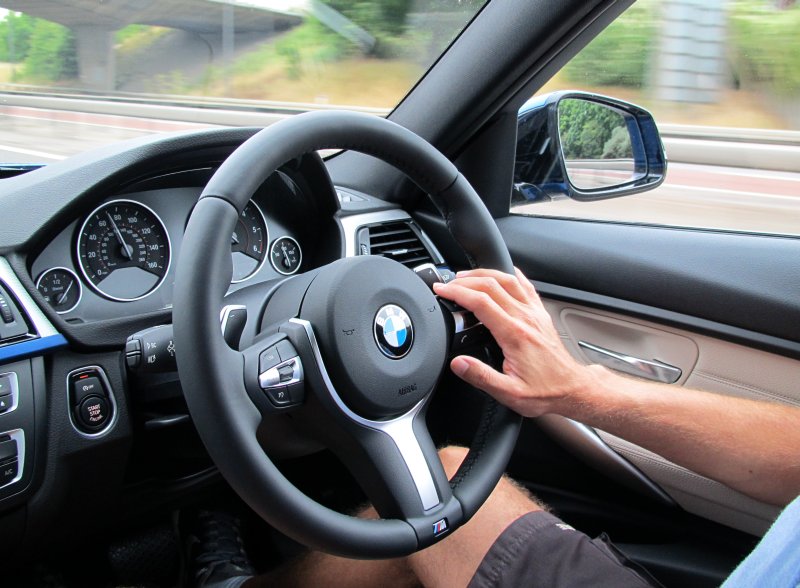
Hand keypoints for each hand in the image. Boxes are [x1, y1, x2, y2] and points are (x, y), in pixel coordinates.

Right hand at [432, 268, 595, 416]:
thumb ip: (481, 377)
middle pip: (491, 284)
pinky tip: (502, 274)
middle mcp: (525, 318)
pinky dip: (510, 275)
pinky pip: (525, 286)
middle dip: (464, 280)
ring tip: (465, 277)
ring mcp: (534, 313)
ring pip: (507, 279)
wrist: (572, 389)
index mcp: (514, 334)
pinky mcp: (540, 314)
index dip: (457, 292)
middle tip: (447, 284)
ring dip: (483, 274)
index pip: (481, 302)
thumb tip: (458, 364)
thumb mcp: (509, 393)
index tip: (441, 291)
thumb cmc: (544, 392)